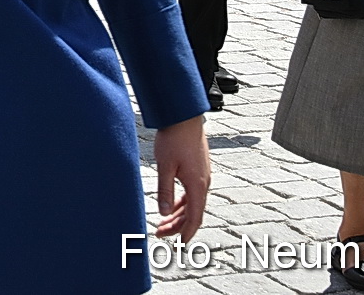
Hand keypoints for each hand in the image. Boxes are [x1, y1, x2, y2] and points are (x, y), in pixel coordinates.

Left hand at [153, 115, 209, 240]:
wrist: (184, 116)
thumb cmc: (174, 138)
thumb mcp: (165, 166)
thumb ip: (164, 190)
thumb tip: (163, 212)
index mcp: (198, 185)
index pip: (195, 217)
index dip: (187, 233)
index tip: (180, 246)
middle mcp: (204, 182)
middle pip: (193, 212)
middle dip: (177, 226)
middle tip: (160, 233)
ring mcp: (202, 175)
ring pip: (193, 203)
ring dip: (178, 215)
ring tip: (163, 222)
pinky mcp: (198, 168)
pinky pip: (192, 192)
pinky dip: (182, 203)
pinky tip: (171, 205)